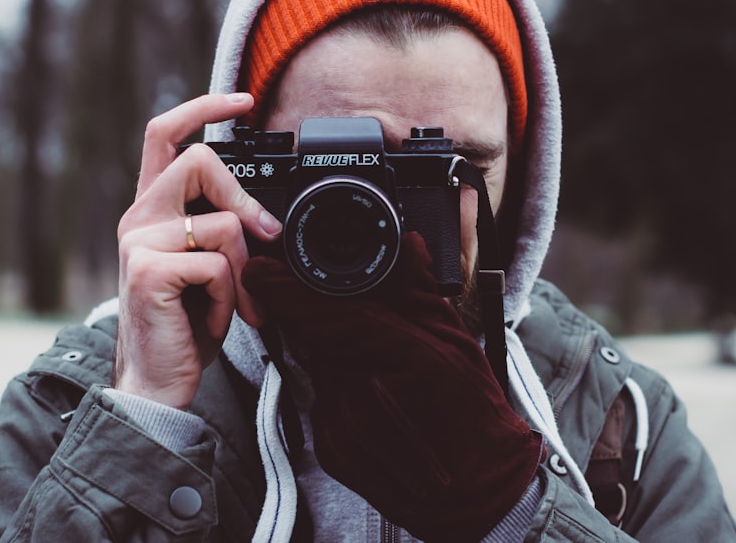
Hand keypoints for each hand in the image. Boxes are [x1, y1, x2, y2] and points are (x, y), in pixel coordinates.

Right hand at [114, 93, 281, 409]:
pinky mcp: (147, 271)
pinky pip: (217, 266)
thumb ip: (221, 232)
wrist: (157, 383)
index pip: (164, 134)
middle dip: (242, 196)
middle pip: (197, 160)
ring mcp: (138, 243)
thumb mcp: (207, 269)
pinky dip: (231, 298)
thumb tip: (263, 217)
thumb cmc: (185, 327)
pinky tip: (216, 320)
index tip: (241, 99)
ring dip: (244, 271)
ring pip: (221, 223)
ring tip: (235, 305)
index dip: (201, 108)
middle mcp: (138, 218)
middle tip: (264, 237)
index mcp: (151, 210)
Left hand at [242, 233, 542, 541]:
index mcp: (395, 358)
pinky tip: (369, 390)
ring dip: (330, 351)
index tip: (261, 268)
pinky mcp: (331, 448)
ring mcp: (341, 425)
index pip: (323, 315)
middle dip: (313, 315)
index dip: (285, 290)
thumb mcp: (455, 341)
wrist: (473, 491)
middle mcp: (359, 393)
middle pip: (314, 337)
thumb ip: (419, 291)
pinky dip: (337, 385)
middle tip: (332, 304)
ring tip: (372, 358)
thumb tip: (407, 244)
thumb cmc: (474, 415)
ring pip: (317, 367)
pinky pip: (323, 399)